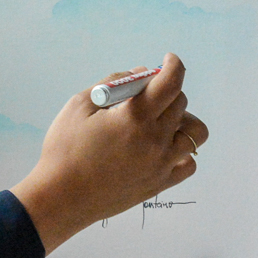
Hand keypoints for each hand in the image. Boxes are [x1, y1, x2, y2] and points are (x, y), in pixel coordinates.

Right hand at [10, 54, 208, 254]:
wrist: (62, 197)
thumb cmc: (64, 150)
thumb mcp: (79, 105)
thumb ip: (112, 83)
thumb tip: (139, 75)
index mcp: (135, 117)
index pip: (171, 82)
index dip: (174, 65)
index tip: (169, 60)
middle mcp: (156, 139)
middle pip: (180, 103)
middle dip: (166, 91)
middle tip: (145, 95)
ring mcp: (162, 164)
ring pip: (195, 133)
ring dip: (182, 120)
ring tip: (159, 123)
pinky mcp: (161, 184)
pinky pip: (189, 163)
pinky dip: (181, 151)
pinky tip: (161, 148)